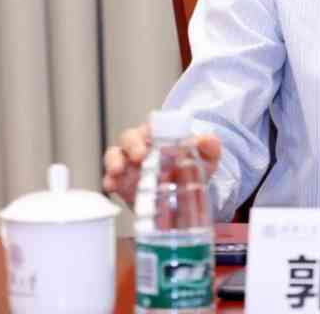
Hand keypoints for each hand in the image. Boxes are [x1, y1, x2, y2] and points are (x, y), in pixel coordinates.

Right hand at [102, 122, 222, 206]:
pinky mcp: (123, 182)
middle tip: (139, 157)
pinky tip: (111, 186)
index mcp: (160, 135)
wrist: (188, 195)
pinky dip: (109, 180)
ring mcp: (130, 164)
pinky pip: (110, 177)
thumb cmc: (194, 167)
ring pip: (115, 154)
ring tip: (117, 171)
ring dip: (114, 161)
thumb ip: (210, 146)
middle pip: (129, 137)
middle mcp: (142, 146)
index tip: (151, 136)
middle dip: (132, 145)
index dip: (150, 129)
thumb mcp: (207, 157)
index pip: (152, 125)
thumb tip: (206, 139)